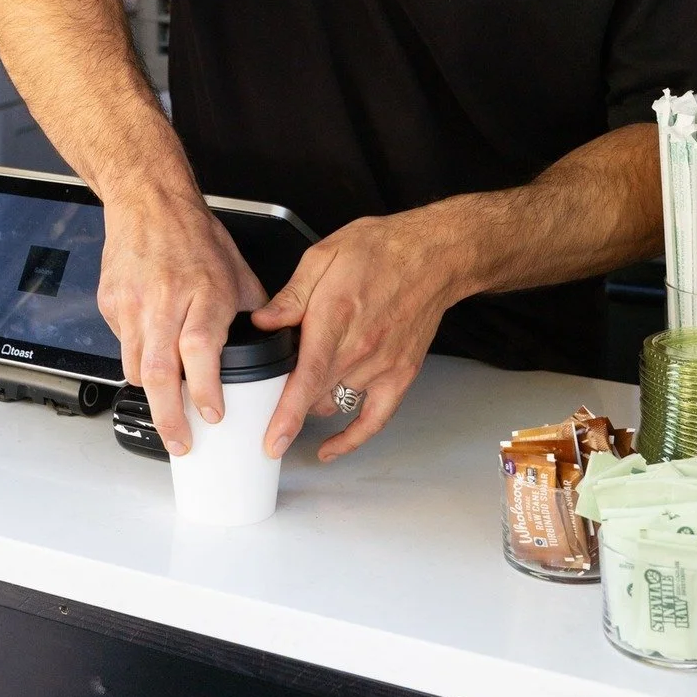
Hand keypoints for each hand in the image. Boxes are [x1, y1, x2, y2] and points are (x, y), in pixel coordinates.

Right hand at [98, 188, 265, 454]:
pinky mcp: (110, 303)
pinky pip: (122, 345)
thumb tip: (272, 342)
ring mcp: (132, 303)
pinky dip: (136, 357)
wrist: (147, 201)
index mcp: (203, 292)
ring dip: (151, 393)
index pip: (200, 350)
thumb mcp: (236, 270)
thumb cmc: (193, 232)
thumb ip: (253, 310)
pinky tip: (151, 351)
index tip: (213, 415)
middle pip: (159, 372)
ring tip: (166, 407)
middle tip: (181, 443)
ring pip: (135, 366)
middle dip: (168, 417)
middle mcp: (165, 300)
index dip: (205, 388)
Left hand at [252, 209, 459, 462]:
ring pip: (335, 404)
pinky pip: (376, 419)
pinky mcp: (401, 375)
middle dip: (287, 397)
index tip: (273, 439)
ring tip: (301, 385)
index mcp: (335, 317)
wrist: (433, 257)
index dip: (288, 412)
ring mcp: (382, 366)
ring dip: (313, 402)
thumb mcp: (324, 256)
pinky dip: (353, 437)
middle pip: (314, 394)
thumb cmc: (381, 250)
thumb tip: (263, 322)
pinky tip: (331, 446)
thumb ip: (291, 295)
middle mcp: (360, 349)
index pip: (308, 376)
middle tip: (271, 382)